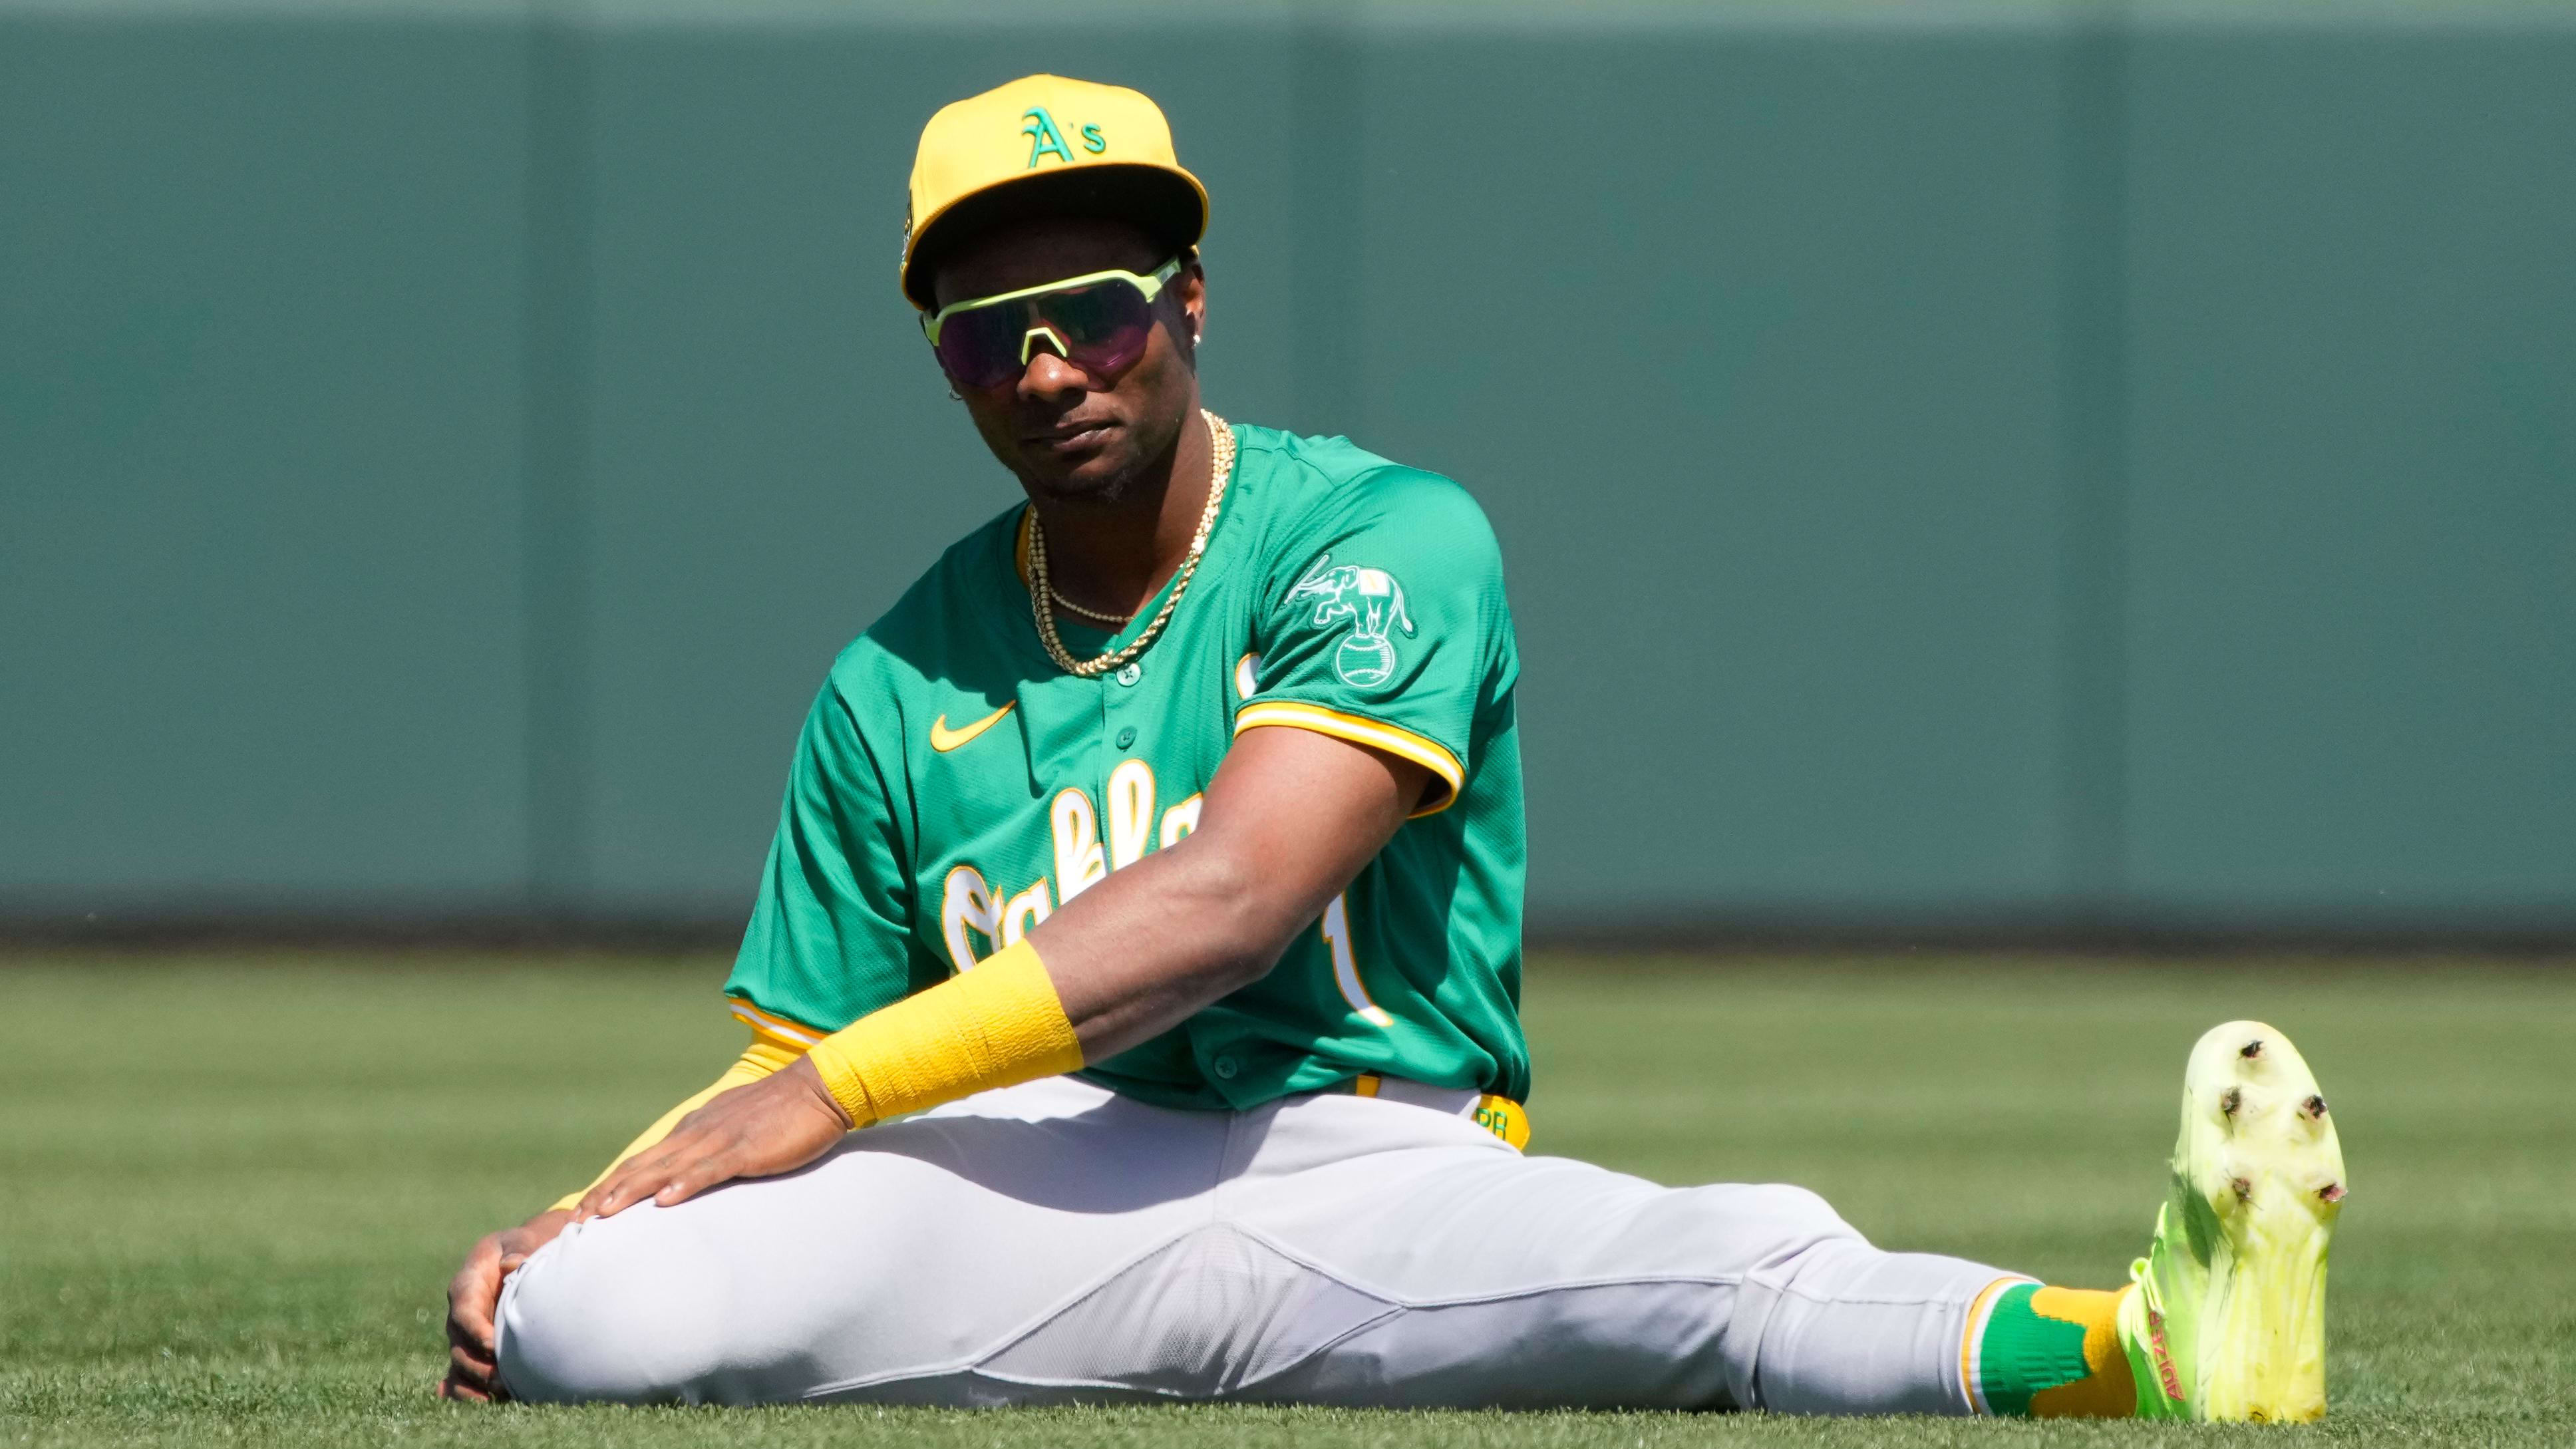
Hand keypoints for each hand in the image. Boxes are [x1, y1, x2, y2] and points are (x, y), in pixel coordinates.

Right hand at [439, 1208, 570, 1402]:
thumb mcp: (520, 1241)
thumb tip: (513, 1263)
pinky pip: (462, 1376)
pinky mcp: (473, 1350)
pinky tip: (480, 1405)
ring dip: (477, 1383)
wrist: (520, 1256)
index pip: (464, 1311)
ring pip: (460, 1365)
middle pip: (460, 1345)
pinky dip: (466, 1392)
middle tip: (505, 1380)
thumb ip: (518, 1249)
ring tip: (502, 1395)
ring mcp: (464, 1335)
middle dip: (480, 1365)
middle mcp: (460, 1314)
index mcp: (466, 1286)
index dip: (475, 1330)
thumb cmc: (521, 1247)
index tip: (494, 1346)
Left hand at [574, 1059, 850, 1221]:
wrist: (820, 1086)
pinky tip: (665, 1200)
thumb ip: (711, 1149)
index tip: (585, 1210)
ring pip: (666, 1169)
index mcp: (694, 1130)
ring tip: (603, 1215)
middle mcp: (697, 1133)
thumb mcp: (736, 1129)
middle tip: (575, 1221)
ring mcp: (721, 1140)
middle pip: (642, 1167)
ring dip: (631, 1192)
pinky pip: (711, 1170)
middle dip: (606, 1194)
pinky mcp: (747, 1150)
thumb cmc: (784, 1112)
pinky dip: (685, 1184)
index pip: (643, 1162)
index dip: (611, 1185)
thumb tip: (690, 1177)